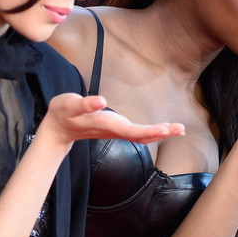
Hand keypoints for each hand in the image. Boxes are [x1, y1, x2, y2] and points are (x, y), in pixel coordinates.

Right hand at [38, 93, 184, 147]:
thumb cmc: (64, 112)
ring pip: (140, 135)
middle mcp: (112, 129)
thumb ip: (85, 104)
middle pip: (140, 135)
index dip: (149, 131)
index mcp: (105, 124)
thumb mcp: (71, 105)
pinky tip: (163, 129)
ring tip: (178, 129)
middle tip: (180, 129)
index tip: (165, 129)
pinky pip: (136, 132)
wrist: (57, 127)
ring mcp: (114, 130)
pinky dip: (151, 131)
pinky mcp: (114, 128)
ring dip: (160, 133)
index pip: (131, 131)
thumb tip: (101, 101)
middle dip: (161, 133)